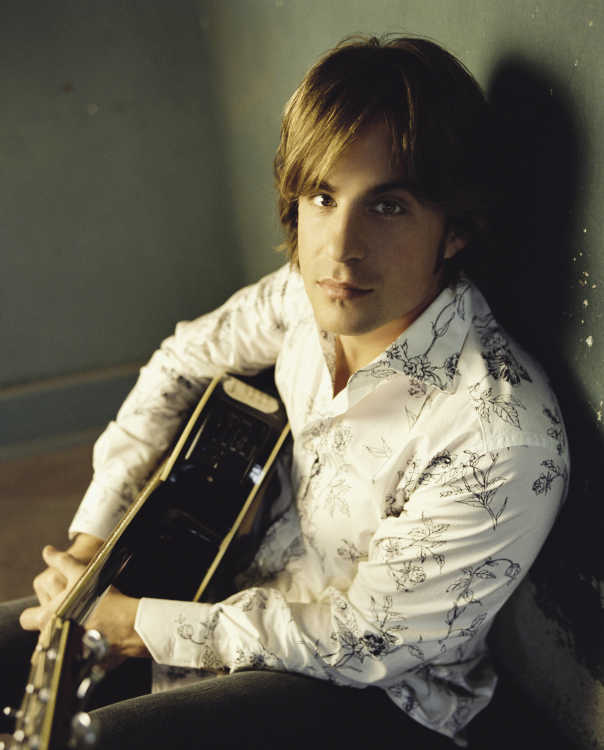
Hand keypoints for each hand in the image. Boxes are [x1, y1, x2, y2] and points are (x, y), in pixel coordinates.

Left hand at [20, 546, 148, 666]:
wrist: (127, 626)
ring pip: (57, 644)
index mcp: (47, 618)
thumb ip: (62, 561)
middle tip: (74, 610)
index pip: (27, 618)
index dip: (38, 609)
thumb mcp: (81, 575)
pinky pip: (76, 656)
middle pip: (43, 632)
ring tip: (88, 622)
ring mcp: (65, 653)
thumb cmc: (103, 600)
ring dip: (68, 635)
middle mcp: (52, 638)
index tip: (54, 603)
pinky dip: (84, 648)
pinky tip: (98, 634)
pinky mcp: (80, 664)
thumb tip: (47, 551)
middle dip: (54, 622)